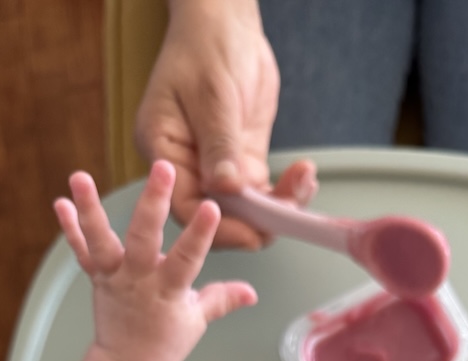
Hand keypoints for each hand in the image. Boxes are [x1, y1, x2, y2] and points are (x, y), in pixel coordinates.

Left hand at [54, 161, 256, 360]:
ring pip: (100, 241)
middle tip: (162, 169)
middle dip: (152, 203)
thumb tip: (252, 293)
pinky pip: (80, 251)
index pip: (188, 259)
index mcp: (168, 291)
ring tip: (80, 177)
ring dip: (89, 208)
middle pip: (143, 239)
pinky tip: (60, 201)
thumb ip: (223, 299)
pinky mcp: (96, 278)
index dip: (200, 233)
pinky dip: (69, 227)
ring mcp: (113, 278)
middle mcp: (138, 280)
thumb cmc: (165, 343)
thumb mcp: (198, 321)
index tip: (211, 206)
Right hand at [134, 0, 316, 244]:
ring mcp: (216, 167)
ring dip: (278, 206)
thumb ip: (220, 144)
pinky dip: (285, 193)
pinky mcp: (241, 162)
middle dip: (255, 221)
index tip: (251, 231)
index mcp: (164, 151)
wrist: (225, 22)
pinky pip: (262, 192)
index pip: (184, 206)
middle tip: (288, 214)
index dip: (217, 227)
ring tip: (303, 183)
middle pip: (217, 216)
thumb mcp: (213, 94)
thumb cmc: (207, 46)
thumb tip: (228, 189)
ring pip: (245, 209)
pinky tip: (303, 178)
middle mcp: (187, 166)